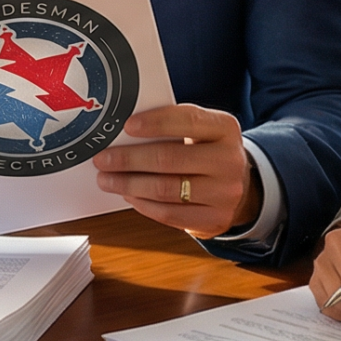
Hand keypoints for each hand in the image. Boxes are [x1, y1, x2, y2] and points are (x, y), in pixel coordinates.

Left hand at [92, 103, 259, 237]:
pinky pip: (169, 214)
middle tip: (103, 159)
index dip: (155, 123)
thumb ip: (172, 127)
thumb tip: (123, 134)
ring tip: (107, 179)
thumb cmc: (206, 151)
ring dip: (129, 184)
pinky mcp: (214, 219)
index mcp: (225, 128)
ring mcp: (225, 193)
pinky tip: (129, 195)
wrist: (237, 186)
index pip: (188, 120)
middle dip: (129, 159)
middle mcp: (229, 160)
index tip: (126, 126)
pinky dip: (143, 204)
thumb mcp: (200, 131)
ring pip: (165, 189)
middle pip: (169, 158)